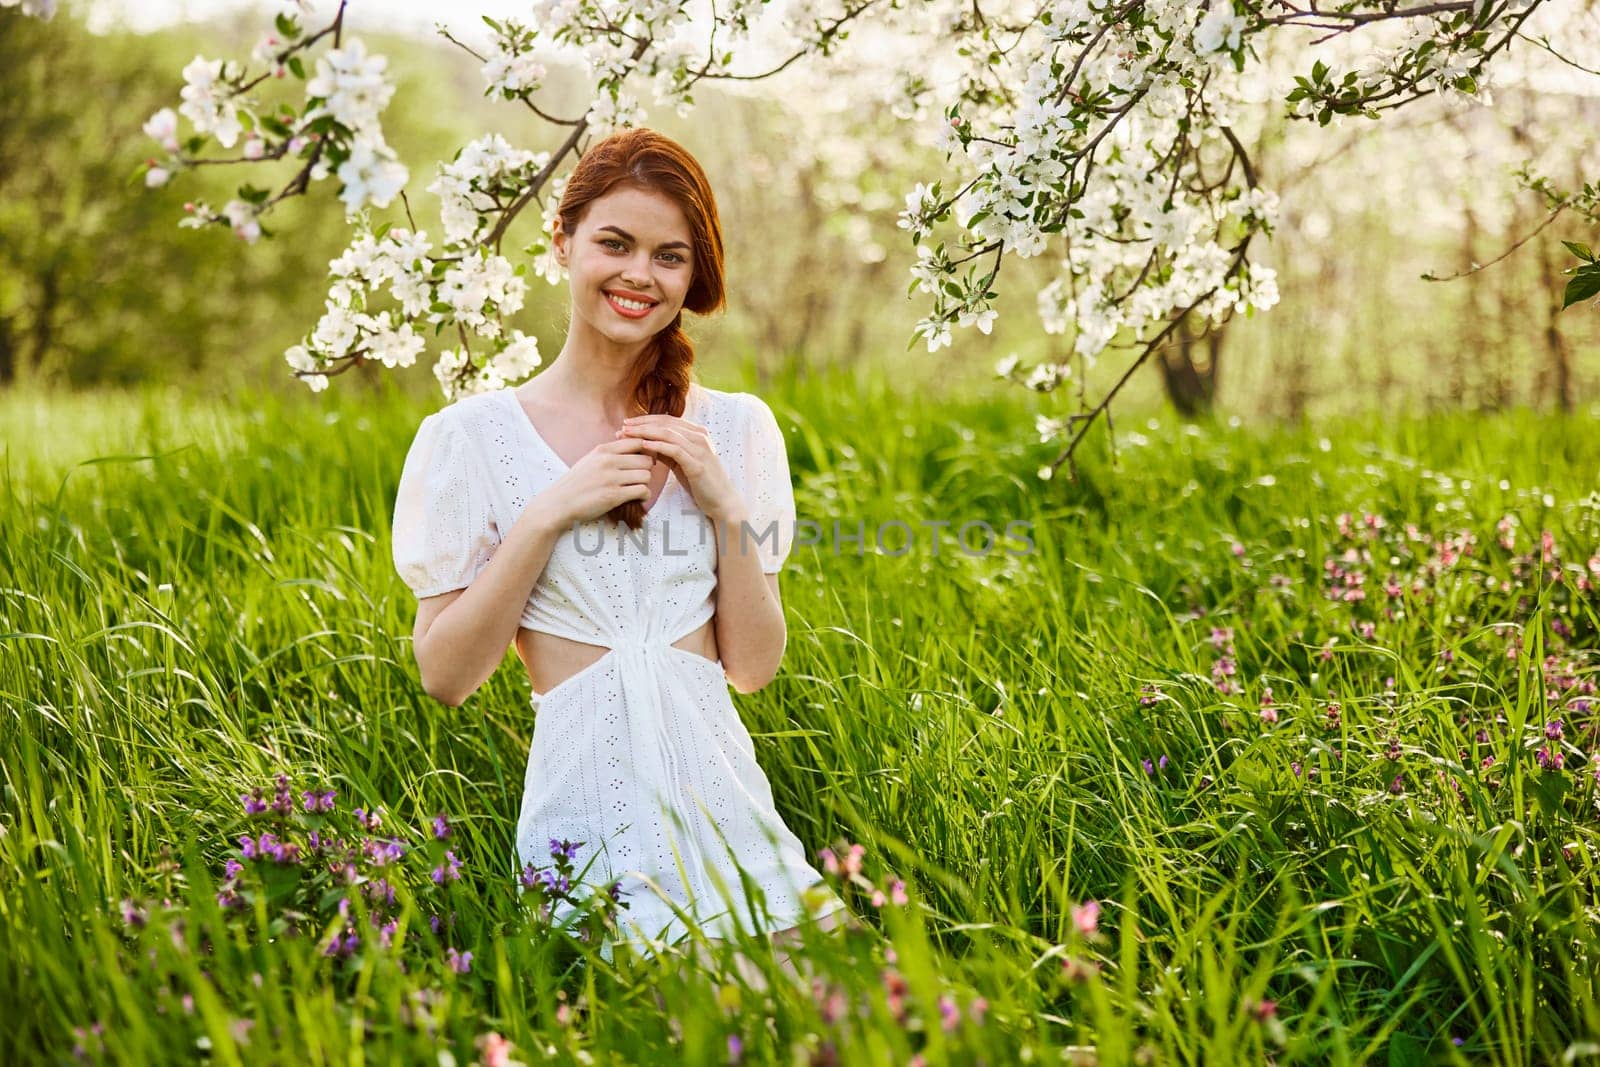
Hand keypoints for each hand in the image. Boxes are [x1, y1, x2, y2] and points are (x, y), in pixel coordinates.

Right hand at [544, 436, 656, 524]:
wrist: (559, 503)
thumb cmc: (577, 483)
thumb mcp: (591, 459)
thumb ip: (611, 452)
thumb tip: (634, 446)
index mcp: (603, 450)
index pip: (637, 441)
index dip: (644, 451)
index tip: (641, 461)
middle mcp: (608, 461)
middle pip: (646, 460)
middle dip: (646, 469)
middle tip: (639, 477)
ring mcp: (611, 478)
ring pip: (646, 475)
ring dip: (645, 483)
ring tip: (636, 488)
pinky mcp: (613, 496)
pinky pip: (642, 491)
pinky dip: (643, 495)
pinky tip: (636, 497)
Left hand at [615, 413, 744, 521]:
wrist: (722, 501)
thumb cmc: (701, 483)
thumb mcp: (681, 464)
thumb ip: (667, 451)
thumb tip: (646, 443)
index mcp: (697, 433)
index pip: (667, 420)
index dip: (645, 420)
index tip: (627, 424)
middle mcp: (700, 437)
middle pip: (666, 423)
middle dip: (642, 424)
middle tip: (623, 426)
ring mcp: (700, 449)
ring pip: (668, 433)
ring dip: (645, 432)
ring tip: (628, 434)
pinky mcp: (697, 463)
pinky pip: (674, 450)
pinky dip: (657, 445)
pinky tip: (643, 445)